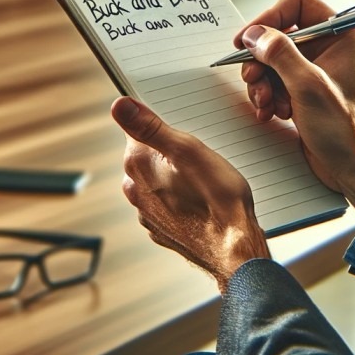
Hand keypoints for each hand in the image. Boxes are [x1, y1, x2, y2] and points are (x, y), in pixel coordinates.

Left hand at [111, 96, 270, 292]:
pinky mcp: (162, 229)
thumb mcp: (188, 149)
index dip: (160, 126)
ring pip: (157, 181)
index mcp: (137, 166)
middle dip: (167, 152)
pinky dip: (179, 198)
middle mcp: (135, 191)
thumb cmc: (217, 197)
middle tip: (197, 156)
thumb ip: (150, 126)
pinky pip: (166, 203)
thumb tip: (120, 106)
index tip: (180, 134)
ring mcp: (147, 214)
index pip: (135, 130)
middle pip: (146, 156)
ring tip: (203, 179)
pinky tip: (200, 200)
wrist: (234, 248)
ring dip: (173, 175)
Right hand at [235, 0, 354, 218]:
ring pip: (272, 58)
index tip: (247, 40)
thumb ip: (280, 55)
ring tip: (266, 103)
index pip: (296, 3)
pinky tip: (271, 112)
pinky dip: (268, 94)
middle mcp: (330, 44)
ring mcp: (316, 67)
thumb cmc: (346, 129)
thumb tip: (255, 34)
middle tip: (253, 79)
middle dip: (262, 59)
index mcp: (342, 33)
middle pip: (279, 33)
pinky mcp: (305, 87)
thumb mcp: (308, 86)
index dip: (269, 17)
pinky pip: (274, 79)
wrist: (354, 168)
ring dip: (262, 81)